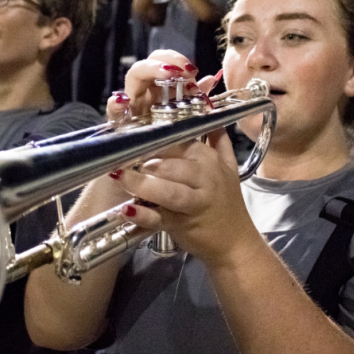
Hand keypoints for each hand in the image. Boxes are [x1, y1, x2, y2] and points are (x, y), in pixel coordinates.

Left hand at [102, 51, 256, 266]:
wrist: (235, 243)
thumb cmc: (226, 204)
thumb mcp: (228, 167)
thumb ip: (218, 140)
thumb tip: (211, 111)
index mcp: (208, 159)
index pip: (177, 140)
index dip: (152, 137)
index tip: (130, 135)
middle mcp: (204, 178)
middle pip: (169, 163)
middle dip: (143, 160)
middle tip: (118, 156)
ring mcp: (194, 202)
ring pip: (166, 189)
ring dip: (140, 183)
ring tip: (118, 176)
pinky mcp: (183, 225)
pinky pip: (159, 218)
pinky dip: (143, 215)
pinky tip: (126, 209)